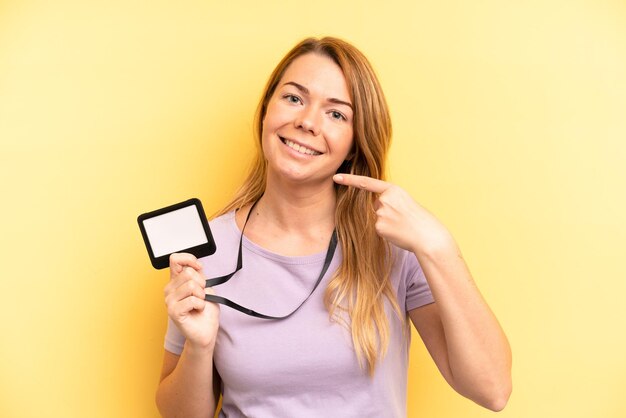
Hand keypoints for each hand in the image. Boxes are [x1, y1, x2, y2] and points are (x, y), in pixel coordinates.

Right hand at [164, 253, 219, 350]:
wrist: (207, 331)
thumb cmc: (206, 310)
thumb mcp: (205, 287)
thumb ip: (198, 274)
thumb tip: (194, 265)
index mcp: (176, 281)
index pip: (175, 259)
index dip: (189, 259)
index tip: (199, 267)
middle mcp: (170, 289)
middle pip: (188, 272)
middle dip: (201, 283)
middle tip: (201, 296)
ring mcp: (169, 300)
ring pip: (191, 285)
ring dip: (202, 296)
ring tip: (199, 304)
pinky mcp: (173, 311)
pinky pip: (192, 300)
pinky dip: (200, 305)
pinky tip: (197, 310)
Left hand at [333, 174, 454, 254]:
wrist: (428, 236)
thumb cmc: (420, 220)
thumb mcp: (406, 201)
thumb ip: (389, 200)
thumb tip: (376, 207)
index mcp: (393, 190)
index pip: (367, 183)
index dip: (349, 180)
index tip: (336, 177)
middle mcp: (385, 200)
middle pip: (375, 205)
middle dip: (384, 212)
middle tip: (402, 219)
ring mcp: (381, 214)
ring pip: (377, 218)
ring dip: (387, 223)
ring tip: (403, 226)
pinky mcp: (379, 227)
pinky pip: (378, 229)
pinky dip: (386, 232)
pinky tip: (398, 233)